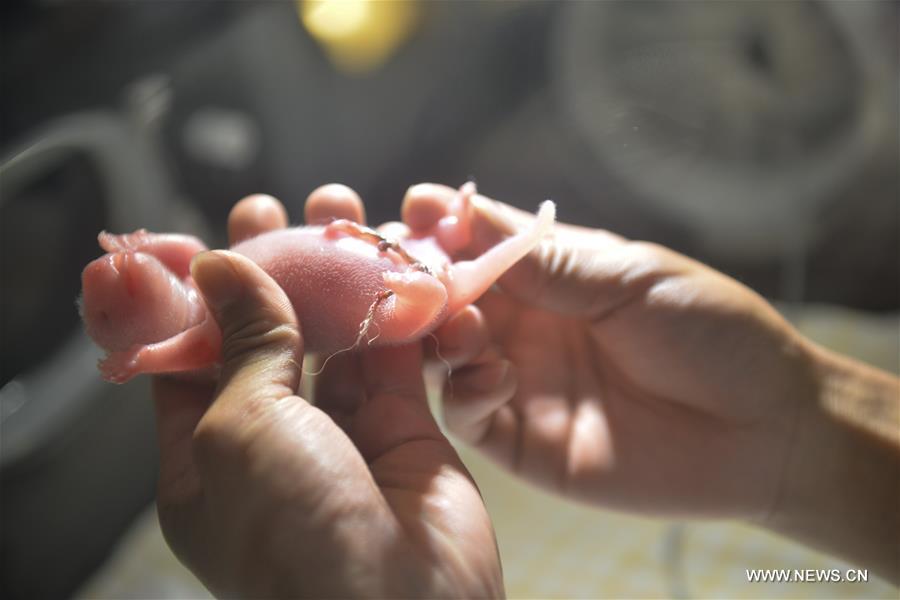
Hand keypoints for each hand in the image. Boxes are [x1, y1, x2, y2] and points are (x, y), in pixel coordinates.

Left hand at [152, 190, 501, 597]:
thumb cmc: (295, 532)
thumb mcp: (242, 429)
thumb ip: (243, 341)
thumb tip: (221, 265)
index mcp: (206, 460)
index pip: (190, 363)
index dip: (196, 298)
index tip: (203, 237)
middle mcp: (274, 445)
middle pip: (267, 342)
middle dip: (270, 277)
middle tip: (272, 211)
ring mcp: (344, 437)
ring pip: (336, 341)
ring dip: (337, 282)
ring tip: (337, 215)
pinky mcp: (407, 431)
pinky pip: (398, 359)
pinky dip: (396, 314)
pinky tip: (390, 264)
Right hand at [401, 184, 898, 581]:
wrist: (765, 428)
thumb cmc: (710, 333)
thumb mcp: (628, 278)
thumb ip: (543, 259)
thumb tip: (458, 209)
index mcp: (550, 275)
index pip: (473, 244)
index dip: (440, 227)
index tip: (415, 212)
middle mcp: (524, 324)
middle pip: (444, 297)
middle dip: (418, 280)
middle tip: (405, 273)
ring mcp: (518, 381)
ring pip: (443, 352)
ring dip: (438, 331)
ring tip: (460, 320)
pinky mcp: (521, 439)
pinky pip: (467, 412)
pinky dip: (463, 390)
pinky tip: (494, 374)